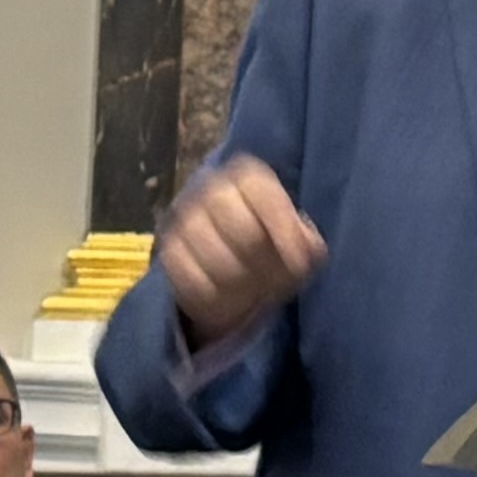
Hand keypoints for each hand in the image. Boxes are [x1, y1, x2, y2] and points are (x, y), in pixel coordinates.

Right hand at [158, 156, 324, 359]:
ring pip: (216, 259)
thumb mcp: (295, 241)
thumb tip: (308, 250)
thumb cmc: (268, 244)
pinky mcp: (167, 251)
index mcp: (247, 177)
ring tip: (252, 290)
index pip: (260, 190)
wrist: (223, 259)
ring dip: (240, 284)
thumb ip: (305, 241)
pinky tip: (227, 297)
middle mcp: (211, 189)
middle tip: (273, 280)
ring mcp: (184, 219)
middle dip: (262, 261)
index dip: (283, 227)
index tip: (300, 262)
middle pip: (241, 228)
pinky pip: (194, 282)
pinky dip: (215, 298)